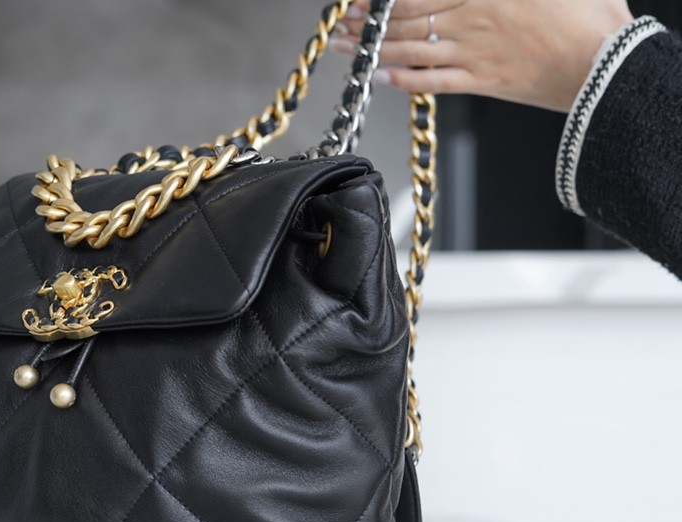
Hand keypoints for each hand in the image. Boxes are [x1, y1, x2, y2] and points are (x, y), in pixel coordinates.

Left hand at [337, 0, 634, 111]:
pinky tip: (380, 78)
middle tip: (340, 24)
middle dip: (367, 23)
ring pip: (410, 50)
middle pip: (406, 20)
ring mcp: (473, 52)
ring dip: (372, 50)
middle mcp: (472, 19)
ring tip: (345, 48)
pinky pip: (431, 82)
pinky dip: (402, 80)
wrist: (604, 62)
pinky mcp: (480, 82)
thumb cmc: (585, 16)